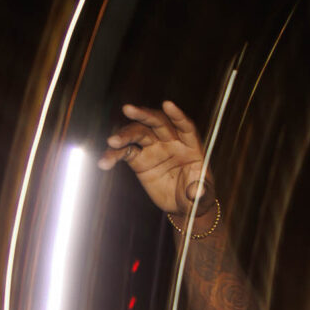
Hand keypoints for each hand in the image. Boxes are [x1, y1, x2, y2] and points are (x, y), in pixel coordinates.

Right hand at [100, 101, 207, 217]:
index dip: (177, 115)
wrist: (182, 205)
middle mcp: (171, 142)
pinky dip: (113, 156)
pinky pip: (124, 153)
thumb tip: (196, 190)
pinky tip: (105, 162)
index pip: (185, 126)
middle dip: (143, 114)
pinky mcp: (139, 159)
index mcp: (191, 145)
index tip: (168, 104)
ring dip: (123, 135)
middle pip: (157, 123)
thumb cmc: (197, 195)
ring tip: (112, 141)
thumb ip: (200, 191)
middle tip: (128, 108)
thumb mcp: (204, 195)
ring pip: (137, 133)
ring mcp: (153, 148)